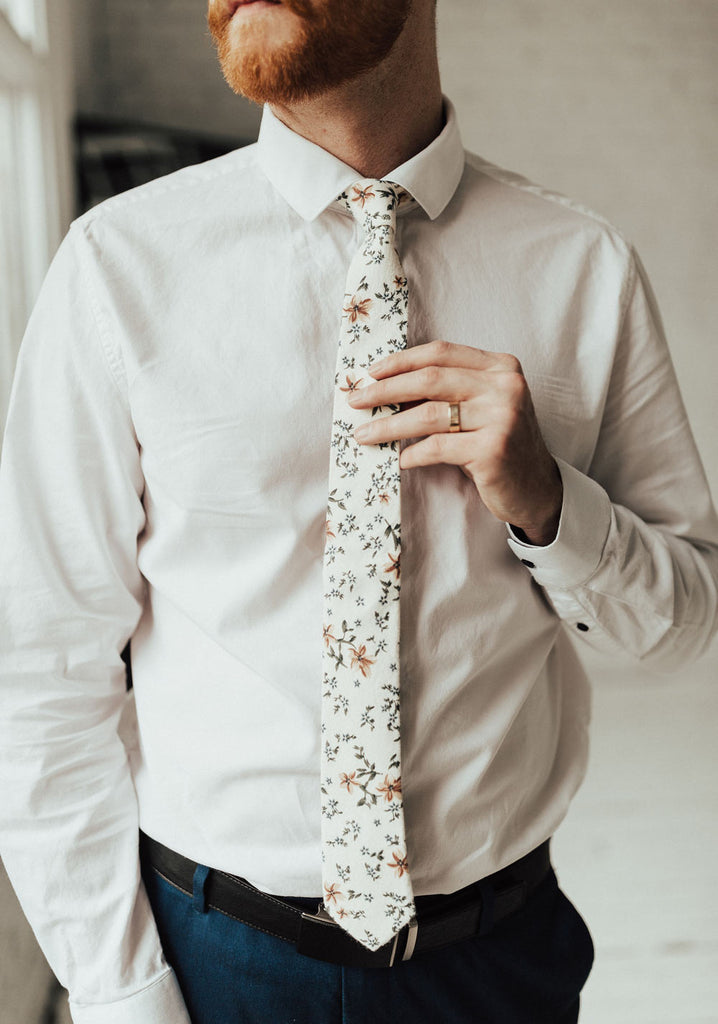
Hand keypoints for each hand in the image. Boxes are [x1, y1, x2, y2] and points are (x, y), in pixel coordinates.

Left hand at [347, 340, 562, 545]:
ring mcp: (501, 417)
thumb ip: (451, 390)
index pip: (441, 353)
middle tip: (356, 400)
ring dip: (389, 425)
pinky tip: (398, 459)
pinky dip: (412, 453)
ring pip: (429, 414)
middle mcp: (505, 386)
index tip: (371, 372)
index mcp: (501, 367)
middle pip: (430, 379)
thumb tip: (388, 385)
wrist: (536, 488)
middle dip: (385, 390)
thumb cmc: (500, 445)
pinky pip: (438, 447)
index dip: (401, 360)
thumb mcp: (484, 406)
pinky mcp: (493, 450)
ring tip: (364, 433)